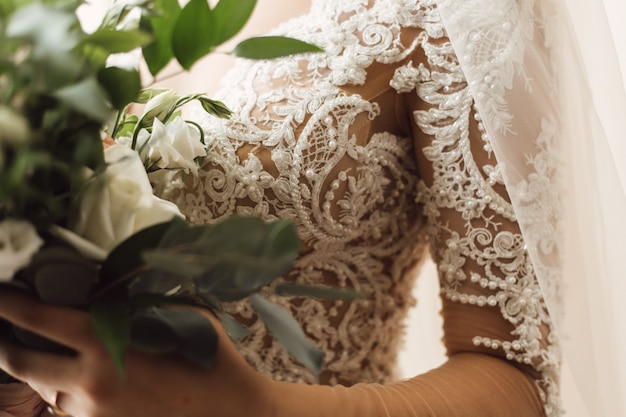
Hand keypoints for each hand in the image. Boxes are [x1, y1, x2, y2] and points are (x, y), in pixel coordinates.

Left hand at [0, 289, 275, 416]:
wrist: (228, 411)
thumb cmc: (208, 358)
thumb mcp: (175, 315)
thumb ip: (136, 302)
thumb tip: (107, 289)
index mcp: (104, 345)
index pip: (36, 319)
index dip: (7, 302)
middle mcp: (86, 382)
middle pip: (18, 361)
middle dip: (3, 340)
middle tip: (5, 325)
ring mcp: (90, 412)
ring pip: (44, 387)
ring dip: (44, 367)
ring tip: (61, 351)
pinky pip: (68, 406)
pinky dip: (69, 388)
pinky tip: (93, 377)